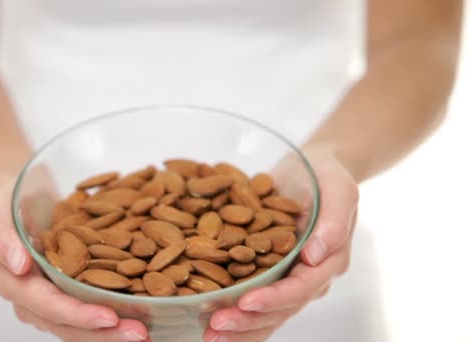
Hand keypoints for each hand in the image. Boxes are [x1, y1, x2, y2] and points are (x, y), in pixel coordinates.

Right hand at [0, 181, 148, 341]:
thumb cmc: (11, 204)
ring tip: (147, 334)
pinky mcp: (72, 294)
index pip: (48, 306)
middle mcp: (35, 301)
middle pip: (70, 326)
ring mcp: (54, 301)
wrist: (24, 201)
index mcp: (16, 284)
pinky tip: (144, 319)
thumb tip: (19, 265)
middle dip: (104, 335)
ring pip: (83, 327)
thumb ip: (3, 238)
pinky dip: (117, 317)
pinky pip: (93, 311)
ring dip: (114, 334)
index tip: (109, 317)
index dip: (78, 314)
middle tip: (140, 335)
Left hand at [204, 148, 358, 341]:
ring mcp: (286, 278)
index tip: (246, 302)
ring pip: (265, 314)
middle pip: (279, 310)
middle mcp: (307, 277)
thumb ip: (333, 221)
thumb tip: (314, 256)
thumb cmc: (325, 176)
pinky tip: (206, 324)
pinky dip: (233, 314)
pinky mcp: (267, 273)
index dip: (275, 298)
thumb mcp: (338, 188)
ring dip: (238, 329)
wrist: (309, 170)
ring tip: (208, 337)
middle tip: (215, 328)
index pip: (301, 287)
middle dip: (248, 322)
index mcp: (328, 261)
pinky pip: (251, 300)